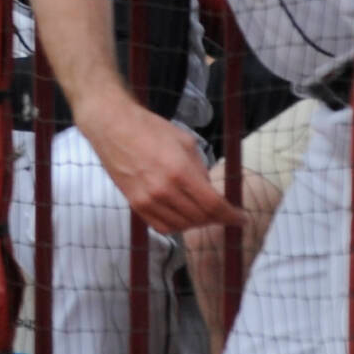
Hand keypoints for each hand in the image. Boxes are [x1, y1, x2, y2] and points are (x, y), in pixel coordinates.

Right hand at [77, 99, 237, 233]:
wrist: (112, 127)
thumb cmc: (150, 129)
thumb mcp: (185, 143)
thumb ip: (200, 170)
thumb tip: (208, 191)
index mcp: (180, 172)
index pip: (214, 205)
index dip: (231, 215)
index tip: (242, 218)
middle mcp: (163, 190)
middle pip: (200, 217)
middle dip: (217, 218)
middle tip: (224, 214)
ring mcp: (147, 200)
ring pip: (182, 226)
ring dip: (198, 223)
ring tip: (203, 214)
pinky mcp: (134, 203)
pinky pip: (161, 226)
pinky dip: (177, 226)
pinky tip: (183, 217)